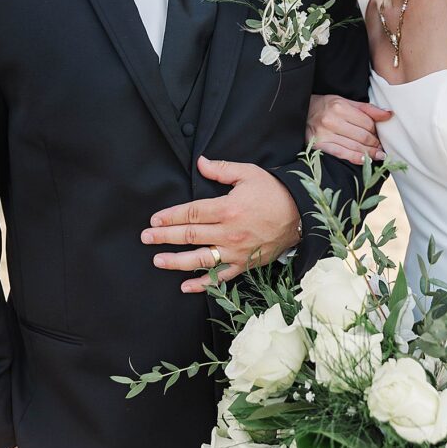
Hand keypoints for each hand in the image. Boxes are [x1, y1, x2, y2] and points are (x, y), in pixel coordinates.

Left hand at [141, 156, 300, 292]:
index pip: (191, 213)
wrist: (300, 215)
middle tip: (146, 238)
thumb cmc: (273, 192)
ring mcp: (236, 251)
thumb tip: (200, 162)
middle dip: (165, 237)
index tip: (154, 219)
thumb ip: (221, 169)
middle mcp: (229, 232)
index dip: (170, 216)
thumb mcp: (248, 173)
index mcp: (228, 208)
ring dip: (176, 262)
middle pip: (190, 236)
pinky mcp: (245, 264)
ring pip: (201, 259)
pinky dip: (203, 284)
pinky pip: (221, 278)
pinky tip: (185, 285)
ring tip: (158, 260)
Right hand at [306, 94, 391, 163]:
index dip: (376, 130)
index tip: (380, 135)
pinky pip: (342, 154)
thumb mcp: (345, 101)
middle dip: (375, 143)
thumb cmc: (325, 106)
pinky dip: (356, 158)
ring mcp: (325, 134)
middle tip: (381, 147)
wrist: (301, 112)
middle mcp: (332, 120)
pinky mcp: (319, 146)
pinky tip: (366, 160)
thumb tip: (389, 114)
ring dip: (370, 153)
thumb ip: (367, 109)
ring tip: (379, 155)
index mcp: (340, 106)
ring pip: (355, 146)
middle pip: (362, 135)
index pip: (367, 122)